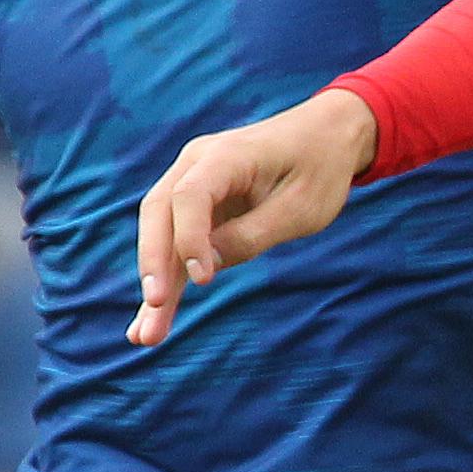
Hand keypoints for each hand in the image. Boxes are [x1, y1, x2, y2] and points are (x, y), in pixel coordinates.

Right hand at [128, 88, 381, 346]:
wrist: (327, 135)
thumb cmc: (320, 168)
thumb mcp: (300, 207)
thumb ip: (252, 235)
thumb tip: (205, 267)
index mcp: (226, 155)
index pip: (189, 196)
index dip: (189, 238)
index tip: (202, 279)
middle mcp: (196, 163)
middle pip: (159, 214)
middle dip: (154, 265)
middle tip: (156, 308)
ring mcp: (192, 182)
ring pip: (161, 234)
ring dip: (155, 283)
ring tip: (145, 335)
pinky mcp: (198, 205)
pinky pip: (176, 241)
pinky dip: (168, 277)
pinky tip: (153, 316)